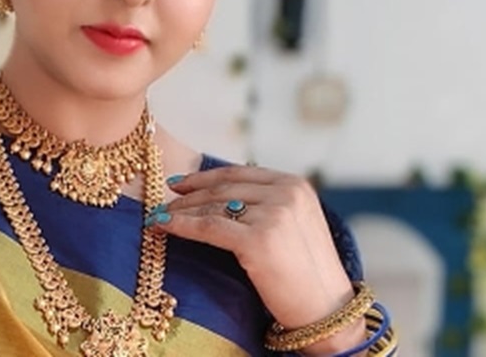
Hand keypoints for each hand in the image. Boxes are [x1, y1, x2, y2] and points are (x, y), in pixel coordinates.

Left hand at [146, 165, 366, 354]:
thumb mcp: (295, 226)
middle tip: (164, 202)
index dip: (205, 176)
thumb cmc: (308, 276)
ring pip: (213, 206)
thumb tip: (221, 195)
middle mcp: (286, 193)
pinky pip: (209, 227)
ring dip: (180, 211)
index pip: (239, 173)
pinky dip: (181, 225)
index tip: (180, 182)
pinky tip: (162, 226)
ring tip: (159, 217)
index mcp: (295, 185)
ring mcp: (274, 214)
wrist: (326, 312)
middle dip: (188, 195)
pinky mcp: (259, 240)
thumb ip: (268, 204)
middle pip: (223, 188)